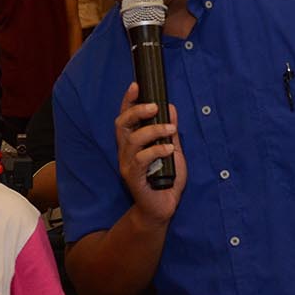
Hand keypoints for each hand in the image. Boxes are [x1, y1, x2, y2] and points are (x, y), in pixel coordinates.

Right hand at [115, 82, 186, 224]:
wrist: (162, 208)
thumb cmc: (165, 180)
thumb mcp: (173, 151)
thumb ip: (170, 132)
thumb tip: (171, 109)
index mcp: (133, 143)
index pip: (126, 118)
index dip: (128, 101)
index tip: (136, 86)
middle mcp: (126, 152)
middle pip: (122, 125)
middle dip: (137, 111)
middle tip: (155, 107)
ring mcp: (128, 165)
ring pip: (133, 140)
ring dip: (153, 131)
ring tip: (170, 129)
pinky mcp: (133, 178)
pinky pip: (142, 159)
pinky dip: (157, 151)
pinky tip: (169, 150)